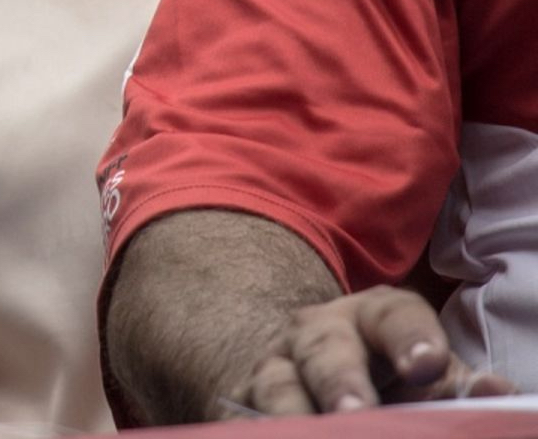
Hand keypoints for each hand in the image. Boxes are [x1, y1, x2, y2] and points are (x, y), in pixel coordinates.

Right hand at [234, 286, 512, 415]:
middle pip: (324, 348)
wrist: (320, 378)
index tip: (427, 368)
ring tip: (311, 433)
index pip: (394, 316)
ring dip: (290, 412)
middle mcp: (318, 333)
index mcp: (373, 317)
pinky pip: (247, 417)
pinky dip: (259, 427)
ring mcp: (277, 366)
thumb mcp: (430, 376)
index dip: (411, 339)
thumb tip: (497, 391)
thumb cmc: (392, 378)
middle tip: (356, 412)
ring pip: (276, 384)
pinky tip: (273, 433)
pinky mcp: (246, 402)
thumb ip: (459, 385)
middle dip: (340, 380)